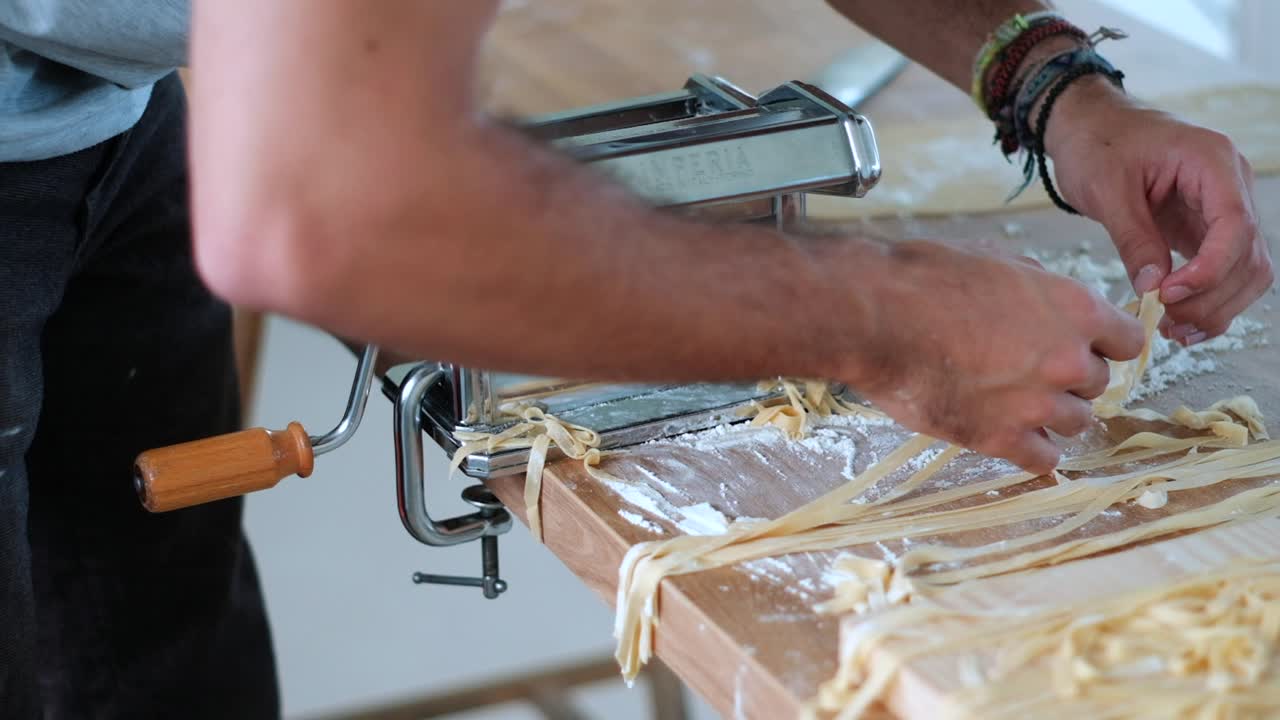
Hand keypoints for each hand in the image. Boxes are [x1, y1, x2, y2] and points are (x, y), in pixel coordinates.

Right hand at [851, 240, 1146, 474]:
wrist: (876, 317)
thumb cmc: (926, 279)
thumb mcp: (995, 259)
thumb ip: (1037, 285)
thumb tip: (1047, 296)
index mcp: (1075, 309)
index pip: (1128, 341)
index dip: (1103, 344)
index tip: (1082, 346)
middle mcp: (1067, 360)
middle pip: (1098, 384)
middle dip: (1068, 378)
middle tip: (1028, 370)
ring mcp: (1037, 404)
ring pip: (1075, 423)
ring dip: (1050, 414)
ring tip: (1012, 403)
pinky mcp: (1001, 439)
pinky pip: (1043, 461)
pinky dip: (1031, 451)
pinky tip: (1008, 435)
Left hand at [1045, 78, 1273, 344]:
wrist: (1088, 124)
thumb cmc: (1096, 143)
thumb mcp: (1106, 189)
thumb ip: (1134, 238)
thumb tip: (1153, 289)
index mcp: (1213, 162)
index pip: (1236, 226)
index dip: (1210, 269)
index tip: (1171, 295)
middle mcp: (1231, 185)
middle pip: (1250, 255)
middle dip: (1214, 297)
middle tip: (1169, 324)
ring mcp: (1223, 207)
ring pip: (1246, 270)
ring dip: (1217, 306)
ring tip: (1174, 331)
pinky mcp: (1205, 227)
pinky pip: (1223, 270)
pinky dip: (1208, 299)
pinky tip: (1179, 322)